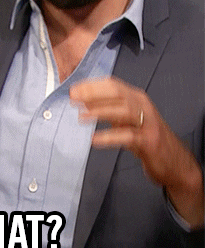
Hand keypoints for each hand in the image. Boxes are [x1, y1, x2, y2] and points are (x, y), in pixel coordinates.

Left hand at [70, 77, 203, 227]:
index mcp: (136, 97)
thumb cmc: (145, 137)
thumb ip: (108, 109)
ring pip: (124, 110)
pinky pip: (128, 136)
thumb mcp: (126, 119)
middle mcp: (143, 105)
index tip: (72, 90)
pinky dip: (110, 136)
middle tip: (73, 99)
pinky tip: (94, 140)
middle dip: (93, 94)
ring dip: (101, 111)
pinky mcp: (150, 141)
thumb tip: (81, 102)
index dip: (91, 86)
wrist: (175, 163)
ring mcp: (148, 123)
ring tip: (81, 117)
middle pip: (117, 93)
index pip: (112, 84)